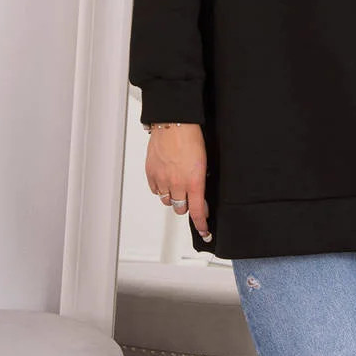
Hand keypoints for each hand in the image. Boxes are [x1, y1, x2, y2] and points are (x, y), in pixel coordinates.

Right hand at [146, 123, 211, 240]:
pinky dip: (161, 188)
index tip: (205, 232)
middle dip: (186, 205)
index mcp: (194, 181)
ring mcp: (162, 179)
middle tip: (189, 195)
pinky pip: (155, 190)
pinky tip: (166, 179)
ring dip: (173, 197)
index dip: (202, 225)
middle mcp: (177, 183)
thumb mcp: (204, 161)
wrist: (174, 123)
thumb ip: (201, 182)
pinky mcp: (151, 173)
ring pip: (166, 201)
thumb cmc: (191, 138)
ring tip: (177, 184)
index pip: (197, 212)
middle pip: (180, 208)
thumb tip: (201, 196)